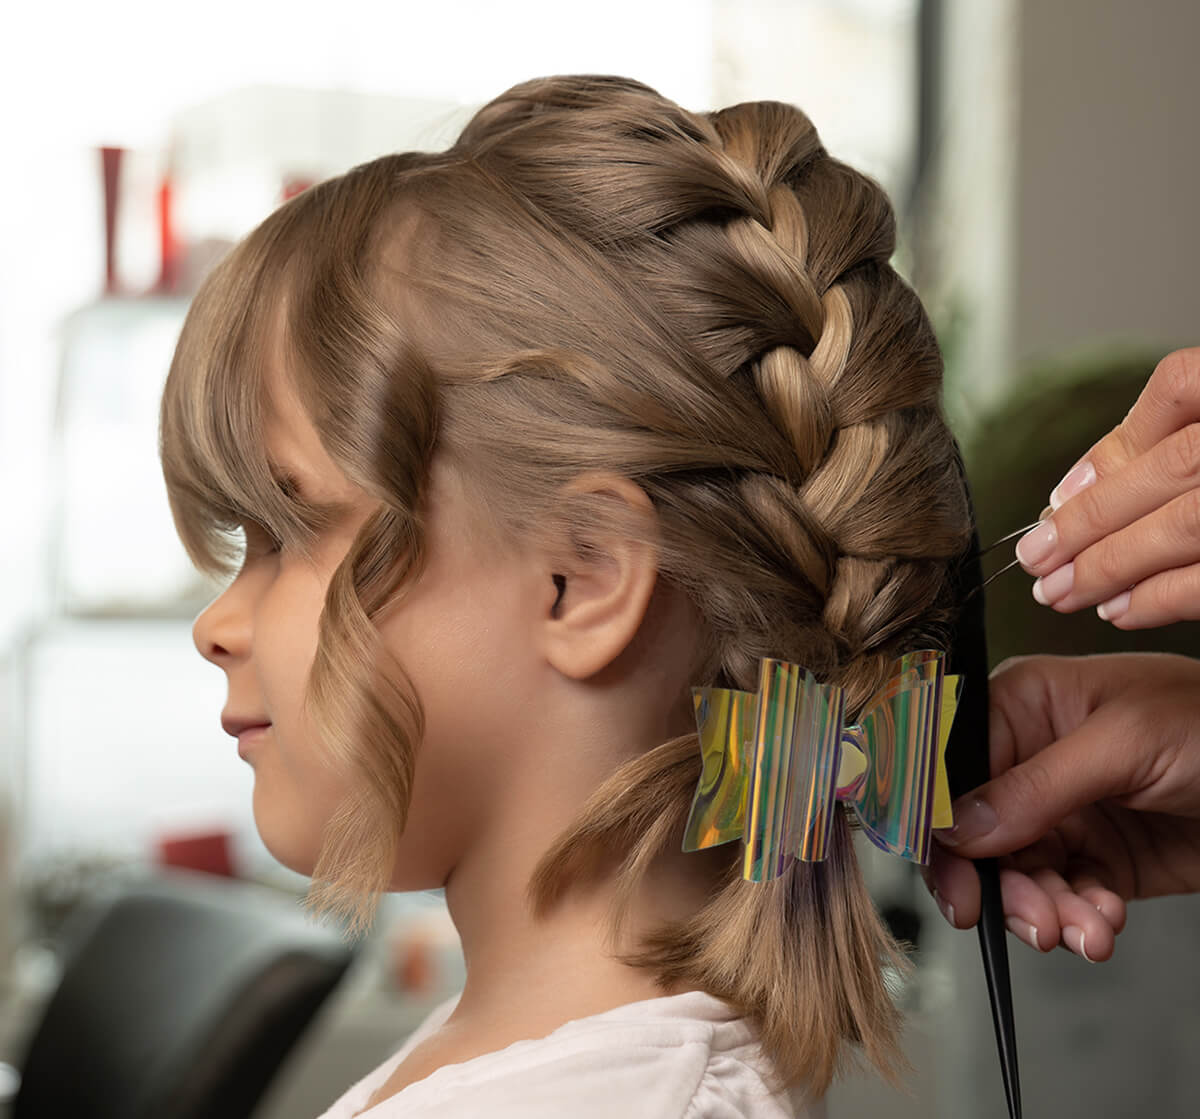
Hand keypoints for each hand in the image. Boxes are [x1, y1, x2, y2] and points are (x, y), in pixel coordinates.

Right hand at [924, 653, 1199, 961]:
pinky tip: (1103, 922)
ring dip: (1042, 909)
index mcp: (1019, 707)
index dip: (939, 821)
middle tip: (1023, 919)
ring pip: (1014, 873)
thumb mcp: (1121, 743)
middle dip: (997, 881)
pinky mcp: (1094, 857)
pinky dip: (1077, 919)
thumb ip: (1036, 787)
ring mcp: (1058, 811)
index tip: (948, 871)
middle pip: (973, 832)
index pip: (949, 765)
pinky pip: (1060, 897)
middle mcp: (1027, 759)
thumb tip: (958, 828)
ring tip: (1082, 929)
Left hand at [1013, 346, 1199, 626]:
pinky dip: (1161, 598)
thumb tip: (1065, 496)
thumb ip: (1155, 443)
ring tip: (1060, 593)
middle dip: (1089, 522)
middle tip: (1033, 562)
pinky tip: (1119, 609)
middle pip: (1172, 466)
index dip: (1113, 444)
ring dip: (1110, 566)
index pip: (1179, 384)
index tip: (1054, 501)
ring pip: (1185, 525)